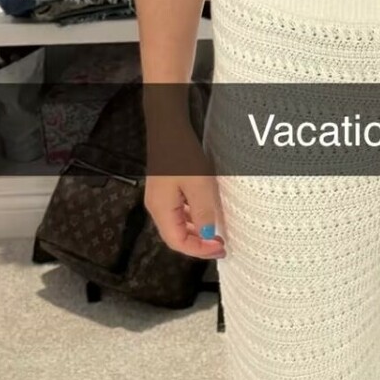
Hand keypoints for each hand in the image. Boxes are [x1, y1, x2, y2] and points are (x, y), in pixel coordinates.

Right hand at [144, 118, 225, 258]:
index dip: (199, 250)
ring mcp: (160, 199)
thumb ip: (204, 213)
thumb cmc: (182, 155)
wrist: (169, 129)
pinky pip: (179, 213)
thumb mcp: (199, 185)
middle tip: (222, 245)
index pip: (177, 242)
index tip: (220, 248)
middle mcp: (157, 208)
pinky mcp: (166, 190)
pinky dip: (194, 220)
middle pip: (176, 236)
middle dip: (199, 244)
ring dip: (197, 233)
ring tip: (217, 235)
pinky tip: (207, 216)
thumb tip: (209, 236)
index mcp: (161, 210)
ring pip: (178, 225)